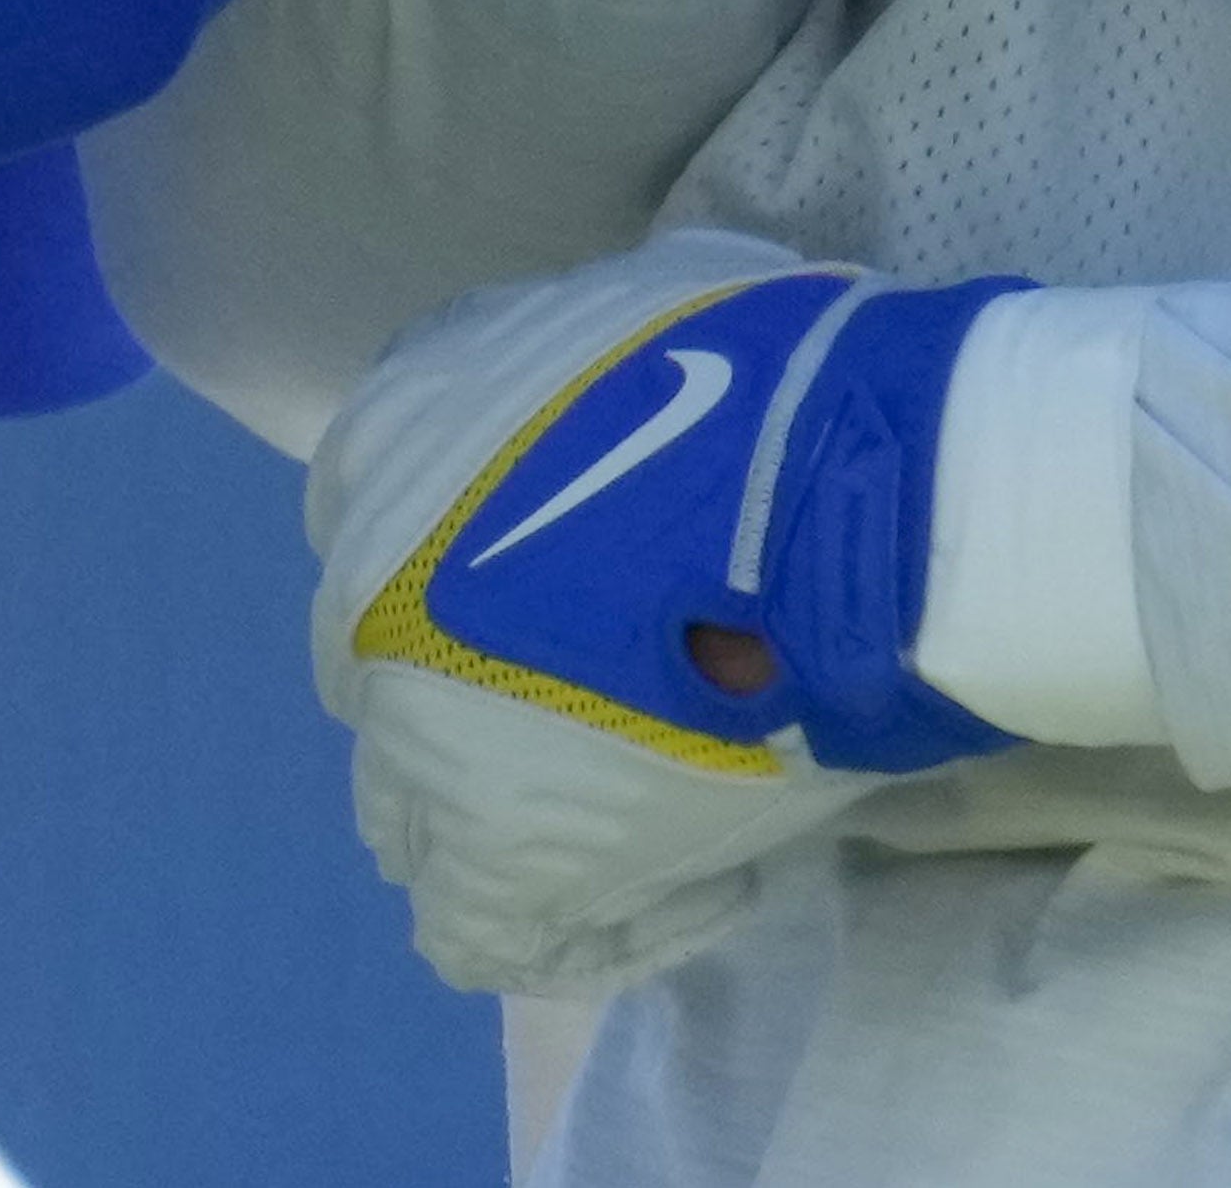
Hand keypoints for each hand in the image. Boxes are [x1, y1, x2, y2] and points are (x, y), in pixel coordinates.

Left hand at [312, 235, 1027, 999]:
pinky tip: (674, 892)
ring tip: (631, 807)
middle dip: (470, 691)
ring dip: (502, 808)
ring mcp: (419, 731)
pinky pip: (480, 928)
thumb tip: (576, 408)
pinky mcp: (495, 850)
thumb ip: (557, 363)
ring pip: (409, 809)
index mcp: (397, 439)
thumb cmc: (777, 384)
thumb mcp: (635, 302)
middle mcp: (369, 589)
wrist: (861, 507)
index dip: (462, 570)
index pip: (373, 528)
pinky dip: (567, 925)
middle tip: (599, 701)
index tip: (556, 592)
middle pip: (381, 675)